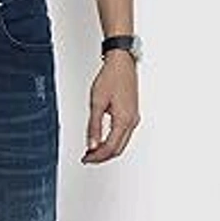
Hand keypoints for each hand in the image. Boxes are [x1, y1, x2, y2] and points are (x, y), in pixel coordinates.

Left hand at [81, 49, 139, 163]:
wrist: (122, 62)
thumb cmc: (111, 77)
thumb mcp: (97, 103)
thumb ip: (94, 127)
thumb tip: (91, 145)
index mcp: (123, 120)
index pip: (110, 147)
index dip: (96, 156)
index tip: (86, 158)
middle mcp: (131, 121)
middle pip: (117, 149)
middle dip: (101, 156)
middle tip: (87, 158)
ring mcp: (133, 118)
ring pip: (121, 144)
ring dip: (107, 150)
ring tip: (92, 151)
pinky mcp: (132, 115)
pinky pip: (123, 135)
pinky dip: (112, 142)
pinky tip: (102, 141)